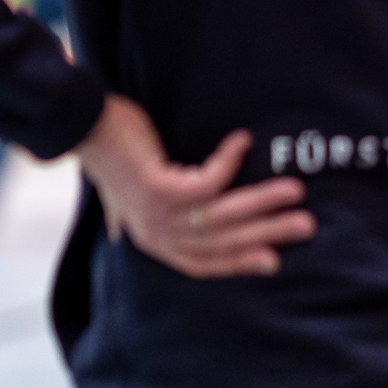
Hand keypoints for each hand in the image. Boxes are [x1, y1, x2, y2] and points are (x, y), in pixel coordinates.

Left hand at [74, 94, 315, 277]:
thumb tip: (118, 232)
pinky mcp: (160, 190)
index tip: (273, 261)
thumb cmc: (106, 155)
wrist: (82, 125)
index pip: (204, 262)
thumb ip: (122, 214)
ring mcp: (157, 214)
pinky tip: (244, 141)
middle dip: (267, 233)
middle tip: (305, 225)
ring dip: (262, 201)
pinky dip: (230, 161)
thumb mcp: (114, 193)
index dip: (239, 262)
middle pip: (222, 239)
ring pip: (223, 213)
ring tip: (294, 191)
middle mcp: (155, 234)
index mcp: (151, 239)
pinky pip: (211, 180)